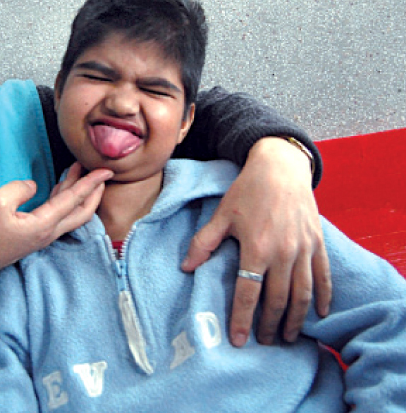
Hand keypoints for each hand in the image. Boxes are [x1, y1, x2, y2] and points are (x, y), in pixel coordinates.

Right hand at [0, 163, 111, 299]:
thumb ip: (20, 188)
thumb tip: (34, 186)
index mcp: (43, 224)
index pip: (74, 200)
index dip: (91, 183)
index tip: (106, 171)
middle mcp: (48, 233)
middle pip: (81, 212)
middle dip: (94, 192)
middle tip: (102, 173)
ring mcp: (41, 236)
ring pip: (69, 214)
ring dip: (77, 193)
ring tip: (79, 171)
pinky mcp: (33, 236)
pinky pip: (57, 216)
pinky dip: (64, 199)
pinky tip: (62, 188)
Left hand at [181, 137, 331, 346]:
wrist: (280, 167)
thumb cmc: (247, 191)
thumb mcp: (222, 215)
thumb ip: (204, 242)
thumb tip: (185, 267)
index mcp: (257, 247)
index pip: (249, 292)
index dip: (243, 318)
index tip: (239, 340)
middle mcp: (283, 252)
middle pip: (278, 299)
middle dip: (271, 325)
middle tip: (265, 342)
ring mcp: (304, 249)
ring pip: (303, 294)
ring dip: (297, 319)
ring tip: (289, 336)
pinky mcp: (318, 244)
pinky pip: (324, 276)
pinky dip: (324, 297)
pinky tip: (320, 313)